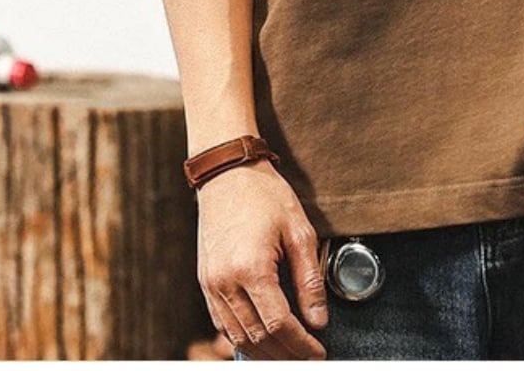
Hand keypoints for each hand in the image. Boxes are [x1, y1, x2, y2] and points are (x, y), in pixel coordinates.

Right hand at [196, 159, 328, 359]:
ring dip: (264, 353)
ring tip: (289, 355)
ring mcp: (211, 284)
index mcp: (251, 268)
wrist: (227, 172)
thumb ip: (309, 279)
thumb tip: (319, 320)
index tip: (319, 352)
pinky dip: (242, 338)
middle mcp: (226, 282)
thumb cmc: (265, 195)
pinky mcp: (205, 281)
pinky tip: (261, 340)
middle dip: (285, 355)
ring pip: (237, 336)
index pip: (279, 325)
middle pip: (257, 338)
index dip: (301, 345)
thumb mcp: (299, 230)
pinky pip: (222, 323)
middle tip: (308, 359)